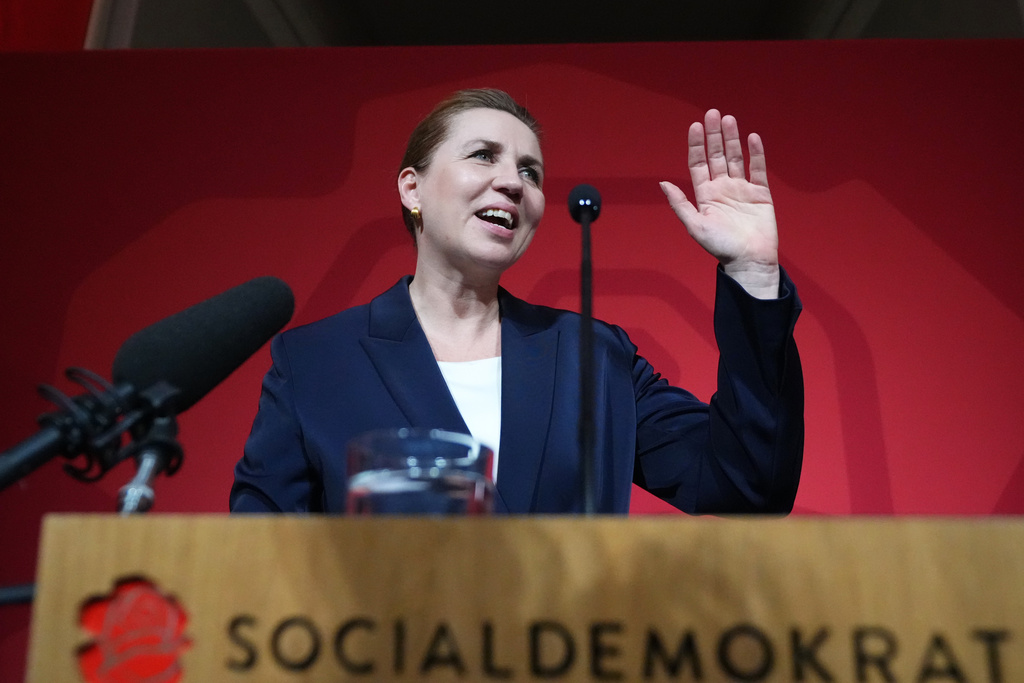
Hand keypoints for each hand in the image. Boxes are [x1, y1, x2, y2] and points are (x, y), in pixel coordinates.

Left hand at [660, 109, 779, 298]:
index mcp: (705, 195)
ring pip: (736, 158)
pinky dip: (756, 153)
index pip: (698, 164)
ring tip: (729, 119)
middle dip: (714, 135)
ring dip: (732, 139)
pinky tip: (752, 138)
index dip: (696, 145)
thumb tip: (662, 183)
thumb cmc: (720, 247)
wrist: (749, 260)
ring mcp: (742, 189)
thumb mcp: (695, 225)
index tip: (695, 126)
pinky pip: (758, 169)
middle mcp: (722, 188)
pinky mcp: (760, 193)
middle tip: (712, 113)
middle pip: (717, 155)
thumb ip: (680, 204)